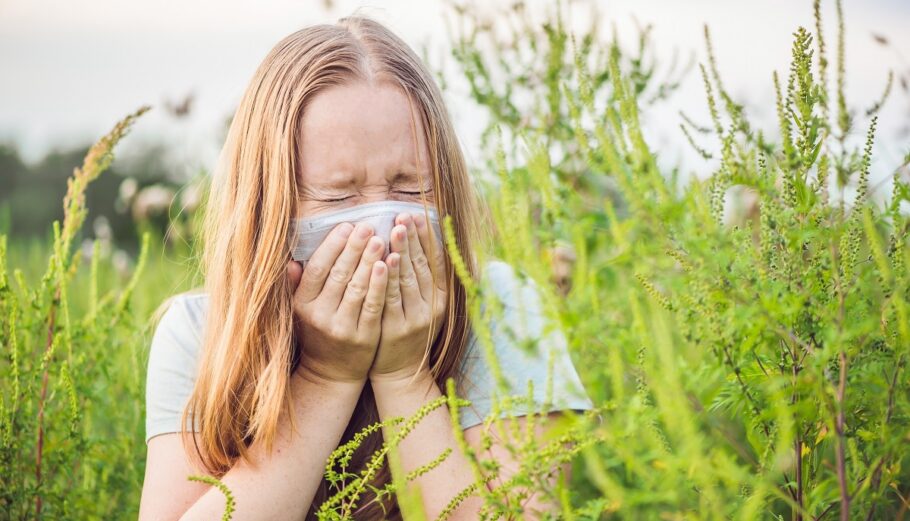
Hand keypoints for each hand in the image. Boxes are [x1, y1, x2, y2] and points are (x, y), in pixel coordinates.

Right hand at [287, 221, 387, 383]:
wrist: (331, 374)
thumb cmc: (317, 335)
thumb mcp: (300, 312)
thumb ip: (297, 286)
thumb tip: (291, 261)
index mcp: (303, 305)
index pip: (317, 268)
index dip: (332, 246)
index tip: (346, 225)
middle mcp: (320, 316)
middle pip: (339, 274)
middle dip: (354, 247)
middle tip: (367, 226)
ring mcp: (342, 327)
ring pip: (357, 288)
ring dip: (369, 261)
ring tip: (380, 239)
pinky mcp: (364, 337)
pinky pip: (373, 305)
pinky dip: (380, 284)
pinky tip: (388, 265)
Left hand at [368, 212, 447, 382]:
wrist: (401, 373)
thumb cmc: (411, 333)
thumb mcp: (427, 308)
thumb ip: (427, 279)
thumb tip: (429, 242)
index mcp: (442, 299)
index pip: (436, 262)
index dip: (428, 238)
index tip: (418, 215)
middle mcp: (432, 308)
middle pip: (422, 266)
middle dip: (413, 238)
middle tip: (404, 215)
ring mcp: (415, 319)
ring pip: (408, 279)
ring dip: (402, 252)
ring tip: (396, 229)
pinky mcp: (395, 329)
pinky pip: (391, 298)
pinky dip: (389, 278)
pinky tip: (384, 260)